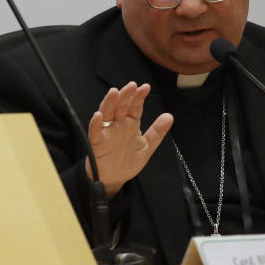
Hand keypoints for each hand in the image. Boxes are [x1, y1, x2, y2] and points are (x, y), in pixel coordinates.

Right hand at [85, 82, 172, 197]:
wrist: (115, 179)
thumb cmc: (128, 161)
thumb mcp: (147, 146)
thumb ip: (157, 132)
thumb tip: (169, 116)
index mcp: (130, 124)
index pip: (134, 107)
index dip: (139, 97)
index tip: (145, 87)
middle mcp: (118, 125)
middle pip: (120, 106)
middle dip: (125, 95)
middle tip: (132, 85)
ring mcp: (107, 132)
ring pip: (106, 114)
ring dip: (109, 103)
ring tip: (114, 92)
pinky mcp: (97, 143)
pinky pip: (95, 132)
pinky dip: (95, 124)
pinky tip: (98, 116)